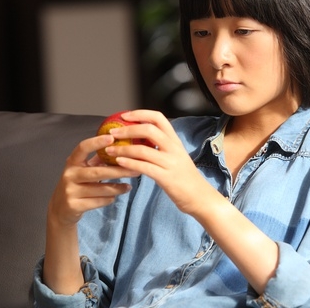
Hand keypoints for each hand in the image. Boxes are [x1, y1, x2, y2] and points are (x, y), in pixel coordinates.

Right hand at [48, 134, 137, 227]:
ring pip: (101, 189)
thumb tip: (121, 147)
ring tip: (129, 186)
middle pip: (98, 172)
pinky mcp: (74, 206)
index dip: (96, 142)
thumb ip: (98, 159)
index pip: (83, 148)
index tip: (112, 138)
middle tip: (135, 169)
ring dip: (118, 188)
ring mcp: (71, 191)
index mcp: (72, 162)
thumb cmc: (76, 184)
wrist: (60, 209)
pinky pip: (99, 201)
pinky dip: (109, 199)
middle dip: (119, 171)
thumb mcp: (83, 169)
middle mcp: (70, 175)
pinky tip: (115, 196)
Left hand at [104, 110, 218, 215]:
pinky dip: (129, 163)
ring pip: (143, 150)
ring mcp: (171, 163)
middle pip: (149, 130)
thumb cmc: (185, 178)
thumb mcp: (176, 157)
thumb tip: (140, 140)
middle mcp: (174, 149)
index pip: (158, 118)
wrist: (200, 197)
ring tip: (109, 150)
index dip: (140, 114)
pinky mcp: (166, 178)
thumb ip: (161, 147)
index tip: (124, 116)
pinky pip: (144, 167)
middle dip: (128, 129)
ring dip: (123, 148)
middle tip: (113, 133)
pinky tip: (118, 162)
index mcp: (175, 141)